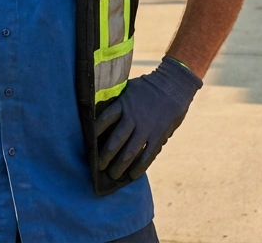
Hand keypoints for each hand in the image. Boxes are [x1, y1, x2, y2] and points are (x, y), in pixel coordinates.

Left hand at [94, 56, 201, 180]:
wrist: (173, 85)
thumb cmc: (146, 88)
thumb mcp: (128, 90)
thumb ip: (116, 103)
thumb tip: (98, 114)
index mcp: (123, 103)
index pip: (105, 119)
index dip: (95, 133)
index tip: (88, 144)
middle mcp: (133, 117)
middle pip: (115, 140)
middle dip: (105, 156)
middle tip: (98, 166)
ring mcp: (147, 128)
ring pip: (130, 152)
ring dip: (120, 166)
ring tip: (113, 175)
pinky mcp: (159, 136)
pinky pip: (147, 156)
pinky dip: (139, 167)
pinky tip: (132, 175)